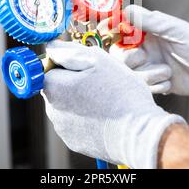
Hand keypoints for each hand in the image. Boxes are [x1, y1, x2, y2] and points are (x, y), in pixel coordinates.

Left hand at [42, 40, 184, 168]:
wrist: (138, 134)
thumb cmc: (119, 93)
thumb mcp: (96, 59)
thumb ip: (69, 51)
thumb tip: (51, 47)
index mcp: (53, 87)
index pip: (49, 66)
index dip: (68, 62)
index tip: (87, 66)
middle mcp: (52, 110)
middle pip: (59, 87)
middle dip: (75, 81)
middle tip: (101, 82)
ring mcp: (63, 129)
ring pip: (68, 104)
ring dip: (82, 99)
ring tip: (107, 101)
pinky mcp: (75, 142)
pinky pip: (77, 123)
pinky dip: (88, 118)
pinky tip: (107, 116)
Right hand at [109, 5, 188, 95]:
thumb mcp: (174, 30)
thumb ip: (150, 21)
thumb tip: (126, 11)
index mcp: (147, 32)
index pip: (120, 30)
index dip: (111, 33)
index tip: (109, 35)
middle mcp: (145, 48)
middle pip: (118, 55)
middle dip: (128, 58)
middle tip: (143, 57)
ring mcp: (149, 66)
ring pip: (131, 74)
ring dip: (147, 75)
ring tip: (167, 72)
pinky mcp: (155, 83)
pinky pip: (144, 87)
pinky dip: (157, 85)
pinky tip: (171, 82)